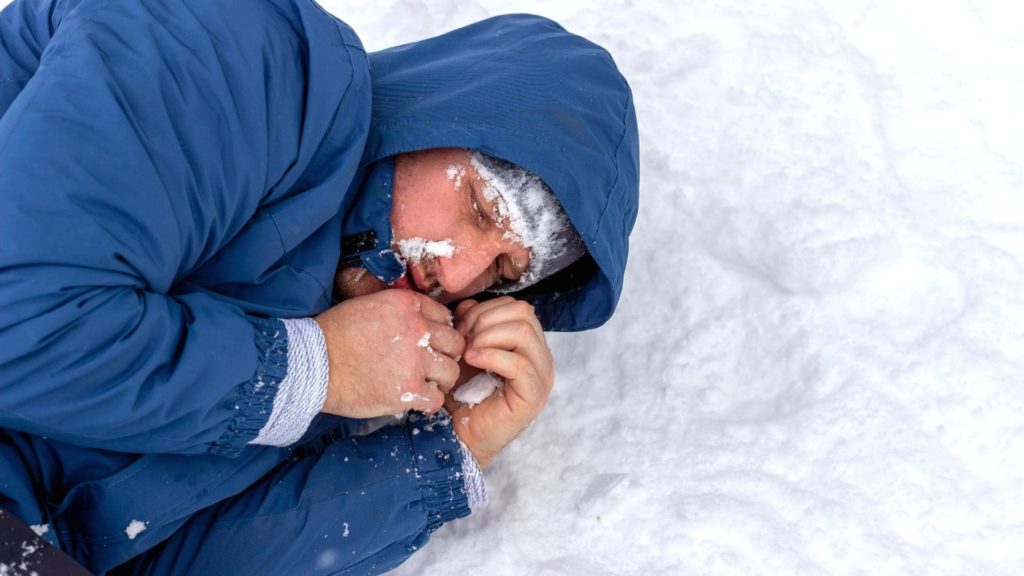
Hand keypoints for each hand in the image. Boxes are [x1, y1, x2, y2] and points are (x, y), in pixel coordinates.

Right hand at [315, 289, 465, 417]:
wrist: (312, 363)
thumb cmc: (334, 334)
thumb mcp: (368, 305)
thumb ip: (399, 311)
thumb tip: (421, 321)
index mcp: (407, 305)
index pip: (444, 316)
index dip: (438, 332)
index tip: (430, 343)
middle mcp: (417, 329)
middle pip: (455, 343)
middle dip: (445, 354)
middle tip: (432, 365)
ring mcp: (415, 361)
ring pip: (451, 372)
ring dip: (440, 379)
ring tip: (424, 383)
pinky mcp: (408, 390)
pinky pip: (437, 398)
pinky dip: (429, 402)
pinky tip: (417, 400)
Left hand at [446, 297, 554, 467]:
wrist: (458, 434)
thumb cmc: (462, 395)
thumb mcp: (465, 349)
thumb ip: (470, 324)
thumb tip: (469, 305)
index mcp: (529, 344)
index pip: (517, 306)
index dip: (485, 310)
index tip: (460, 329)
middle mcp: (541, 357)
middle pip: (523, 313)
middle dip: (486, 320)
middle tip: (463, 341)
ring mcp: (541, 377)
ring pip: (523, 332)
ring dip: (488, 337)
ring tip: (468, 353)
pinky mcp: (533, 396)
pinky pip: (518, 363)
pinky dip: (491, 356)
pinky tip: (472, 361)